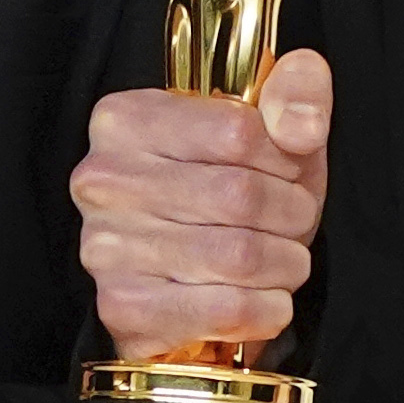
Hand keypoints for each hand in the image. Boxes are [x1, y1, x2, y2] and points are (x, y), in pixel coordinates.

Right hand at [67, 48, 331, 360]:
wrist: (193, 283)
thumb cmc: (232, 197)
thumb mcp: (271, 131)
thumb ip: (296, 92)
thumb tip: (300, 126)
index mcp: (126, 120)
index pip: (237, 130)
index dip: (285, 158)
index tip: (286, 172)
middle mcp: (103, 179)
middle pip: (239, 195)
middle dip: (291, 215)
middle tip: (293, 223)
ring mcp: (105, 246)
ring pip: (239, 255)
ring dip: (285, 264)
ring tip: (283, 260)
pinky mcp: (123, 307)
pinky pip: (225, 309)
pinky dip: (266, 309)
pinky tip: (266, 300)